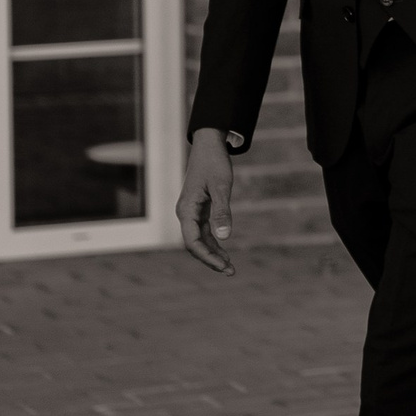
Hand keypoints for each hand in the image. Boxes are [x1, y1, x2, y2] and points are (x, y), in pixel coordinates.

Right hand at [178, 128, 235, 272]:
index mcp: (186, 209)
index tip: (224, 266)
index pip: (192, 242)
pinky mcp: (198, 209)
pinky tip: (224, 251)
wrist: (208, 144)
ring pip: (199, 239)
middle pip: (195, 244)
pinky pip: (203, 231)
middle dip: (211, 259)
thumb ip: (222, 211)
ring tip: (229, 267)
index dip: (207, 257)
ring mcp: (190, 212)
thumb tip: (225, 236)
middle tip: (230, 272)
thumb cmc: (214, 163)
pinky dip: (213, 242)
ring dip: (213, 253)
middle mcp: (185, 213)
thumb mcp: (221, 187)